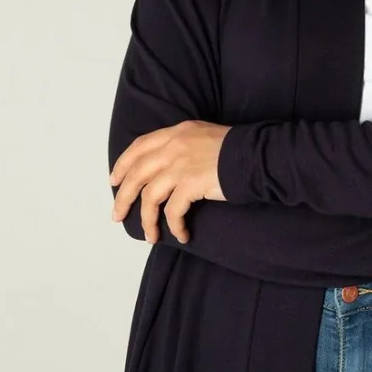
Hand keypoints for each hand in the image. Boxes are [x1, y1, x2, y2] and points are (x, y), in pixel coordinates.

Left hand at [110, 120, 231, 243]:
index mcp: (175, 133)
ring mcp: (180, 166)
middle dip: (122, 197)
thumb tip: (167, 166)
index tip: (114, 180)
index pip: (139, 147)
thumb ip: (183, 144)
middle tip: (117, 215)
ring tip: (150, 237)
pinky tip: (182, 235)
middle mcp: (173, 147)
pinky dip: (174, 226)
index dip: (123, 165)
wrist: (257, 156)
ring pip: (149, 197)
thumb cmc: (236, 149)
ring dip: (146, 220)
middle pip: (136, 174)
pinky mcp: (190, 185)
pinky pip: (173, 211)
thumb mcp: (203, 136)